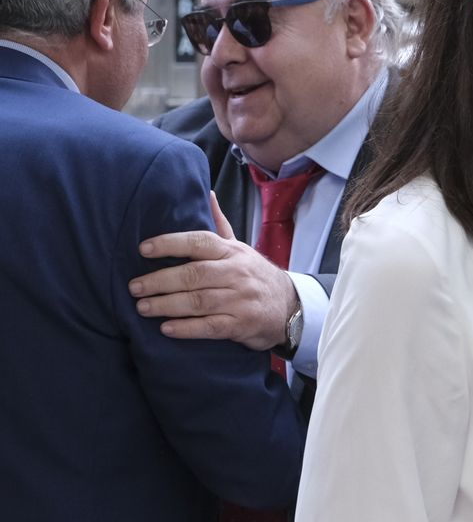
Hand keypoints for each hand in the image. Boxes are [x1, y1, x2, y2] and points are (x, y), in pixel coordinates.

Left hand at [130, 192, 297, 350]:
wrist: (289, 306)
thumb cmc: (255, 275)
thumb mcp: (241, 248)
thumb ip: (220, 225)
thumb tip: (207, 193)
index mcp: (232, 252)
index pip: (200, 241)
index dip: (170, 243)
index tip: (143, 249)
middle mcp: (236, 273)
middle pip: (194, 274)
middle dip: (160, 281)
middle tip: (134, 287)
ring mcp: (239, 300)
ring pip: (198, 301)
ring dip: (167, 305)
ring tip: (142, 307)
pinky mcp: (240, 324)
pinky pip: (210, 327)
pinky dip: (186, 328)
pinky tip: (166, 328)